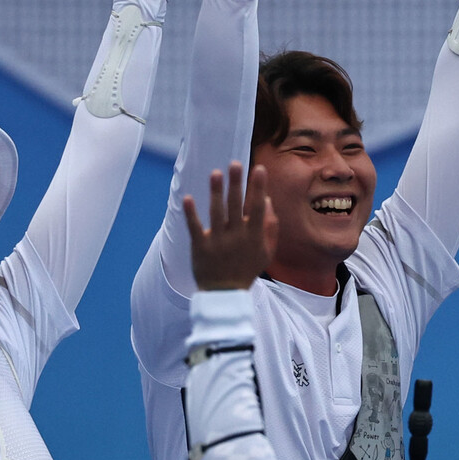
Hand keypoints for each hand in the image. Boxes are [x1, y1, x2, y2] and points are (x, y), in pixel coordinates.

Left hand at [184, 162, 277, 290]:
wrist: (225, 295)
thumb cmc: (247, 269)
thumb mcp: (266, 252)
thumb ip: (270, 227)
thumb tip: (267, 199)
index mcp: (254, 237)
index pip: (258, 208)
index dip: (258, 188)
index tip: (259, 169)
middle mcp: (237, 237)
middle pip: (236, 206)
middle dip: (236, 184)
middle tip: (235, 164)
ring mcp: (218, 242)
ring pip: (217, 213)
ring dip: (216, 193)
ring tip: (215, 173)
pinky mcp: (200, 247)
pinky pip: (195, 228)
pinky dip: (191, 214)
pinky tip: (188, 198)